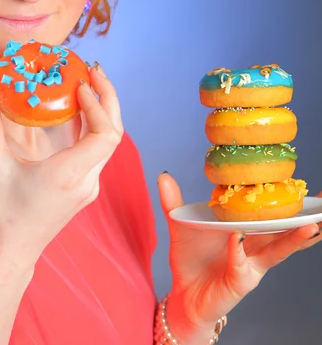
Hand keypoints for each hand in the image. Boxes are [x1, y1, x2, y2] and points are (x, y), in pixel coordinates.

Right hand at [0, 64, 122, 268]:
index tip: (80, 84)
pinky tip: (74, 110)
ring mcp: (88, 186)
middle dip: (107, 98)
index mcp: (69, 175)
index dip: (99, 104)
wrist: (9, 253)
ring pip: (107, 142)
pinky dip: (90, 126)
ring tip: (85, 83)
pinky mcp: (83, 188)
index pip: (105, 134)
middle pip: (114, 134)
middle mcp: (87, 181)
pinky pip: (95, 151)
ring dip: (101, 111)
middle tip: (92, 70)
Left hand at [158, 173, 320, 339]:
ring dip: (293, 238)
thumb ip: (173, 202)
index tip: (305, 188)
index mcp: (246, 229)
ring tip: (311, 226)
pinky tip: (238, 237)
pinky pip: (242, 263)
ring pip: (277, 249)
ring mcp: (251, 264)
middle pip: (284, 230)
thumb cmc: (190, 259)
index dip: (286, 200)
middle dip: (306, 219)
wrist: (183, 294)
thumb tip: (163, 175)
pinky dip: (240, 250)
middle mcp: (255, 246)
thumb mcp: (180, 225)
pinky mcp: (241, 281)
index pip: (270, 213)